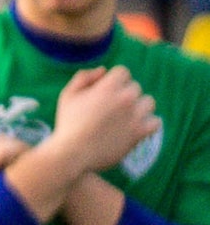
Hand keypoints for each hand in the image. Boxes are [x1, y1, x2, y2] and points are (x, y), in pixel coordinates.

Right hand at [45, 63, 159, 179]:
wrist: (72, 153)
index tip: (104, 93)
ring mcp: (135, 115)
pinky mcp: (140, 132)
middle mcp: (125, 98)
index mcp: (108, 87)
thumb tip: (103, 70)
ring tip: (124, 118)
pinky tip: (135, 127)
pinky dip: (148, 124)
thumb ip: (83, 77)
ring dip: (138, 107)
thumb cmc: (68, 124)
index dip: (113, 81)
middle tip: (110, 110)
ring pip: (148, 102)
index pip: (123, 72)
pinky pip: (156, 122)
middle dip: (123, 95)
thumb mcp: (67, 95)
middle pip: (135, 87)